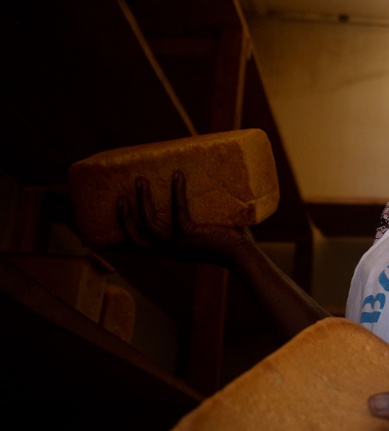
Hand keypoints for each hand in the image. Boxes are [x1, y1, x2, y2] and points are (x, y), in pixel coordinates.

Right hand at [115, 171, 251, 263]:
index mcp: (170, 250)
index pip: (138, 248)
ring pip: (147, 222)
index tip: (103, 236)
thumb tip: (197, 191)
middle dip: (123, 218)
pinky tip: (178, 175)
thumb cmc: (228, 242)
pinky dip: (176, 192)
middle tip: (119, 197)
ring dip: (141, 201)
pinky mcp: (188, 236)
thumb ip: (193, 221)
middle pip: (134, 237)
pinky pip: (177, 210)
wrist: (242, 255)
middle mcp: (169, 250)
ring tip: (140, 180)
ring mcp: (176, 244)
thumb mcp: (202, 234)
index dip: (119, 242)